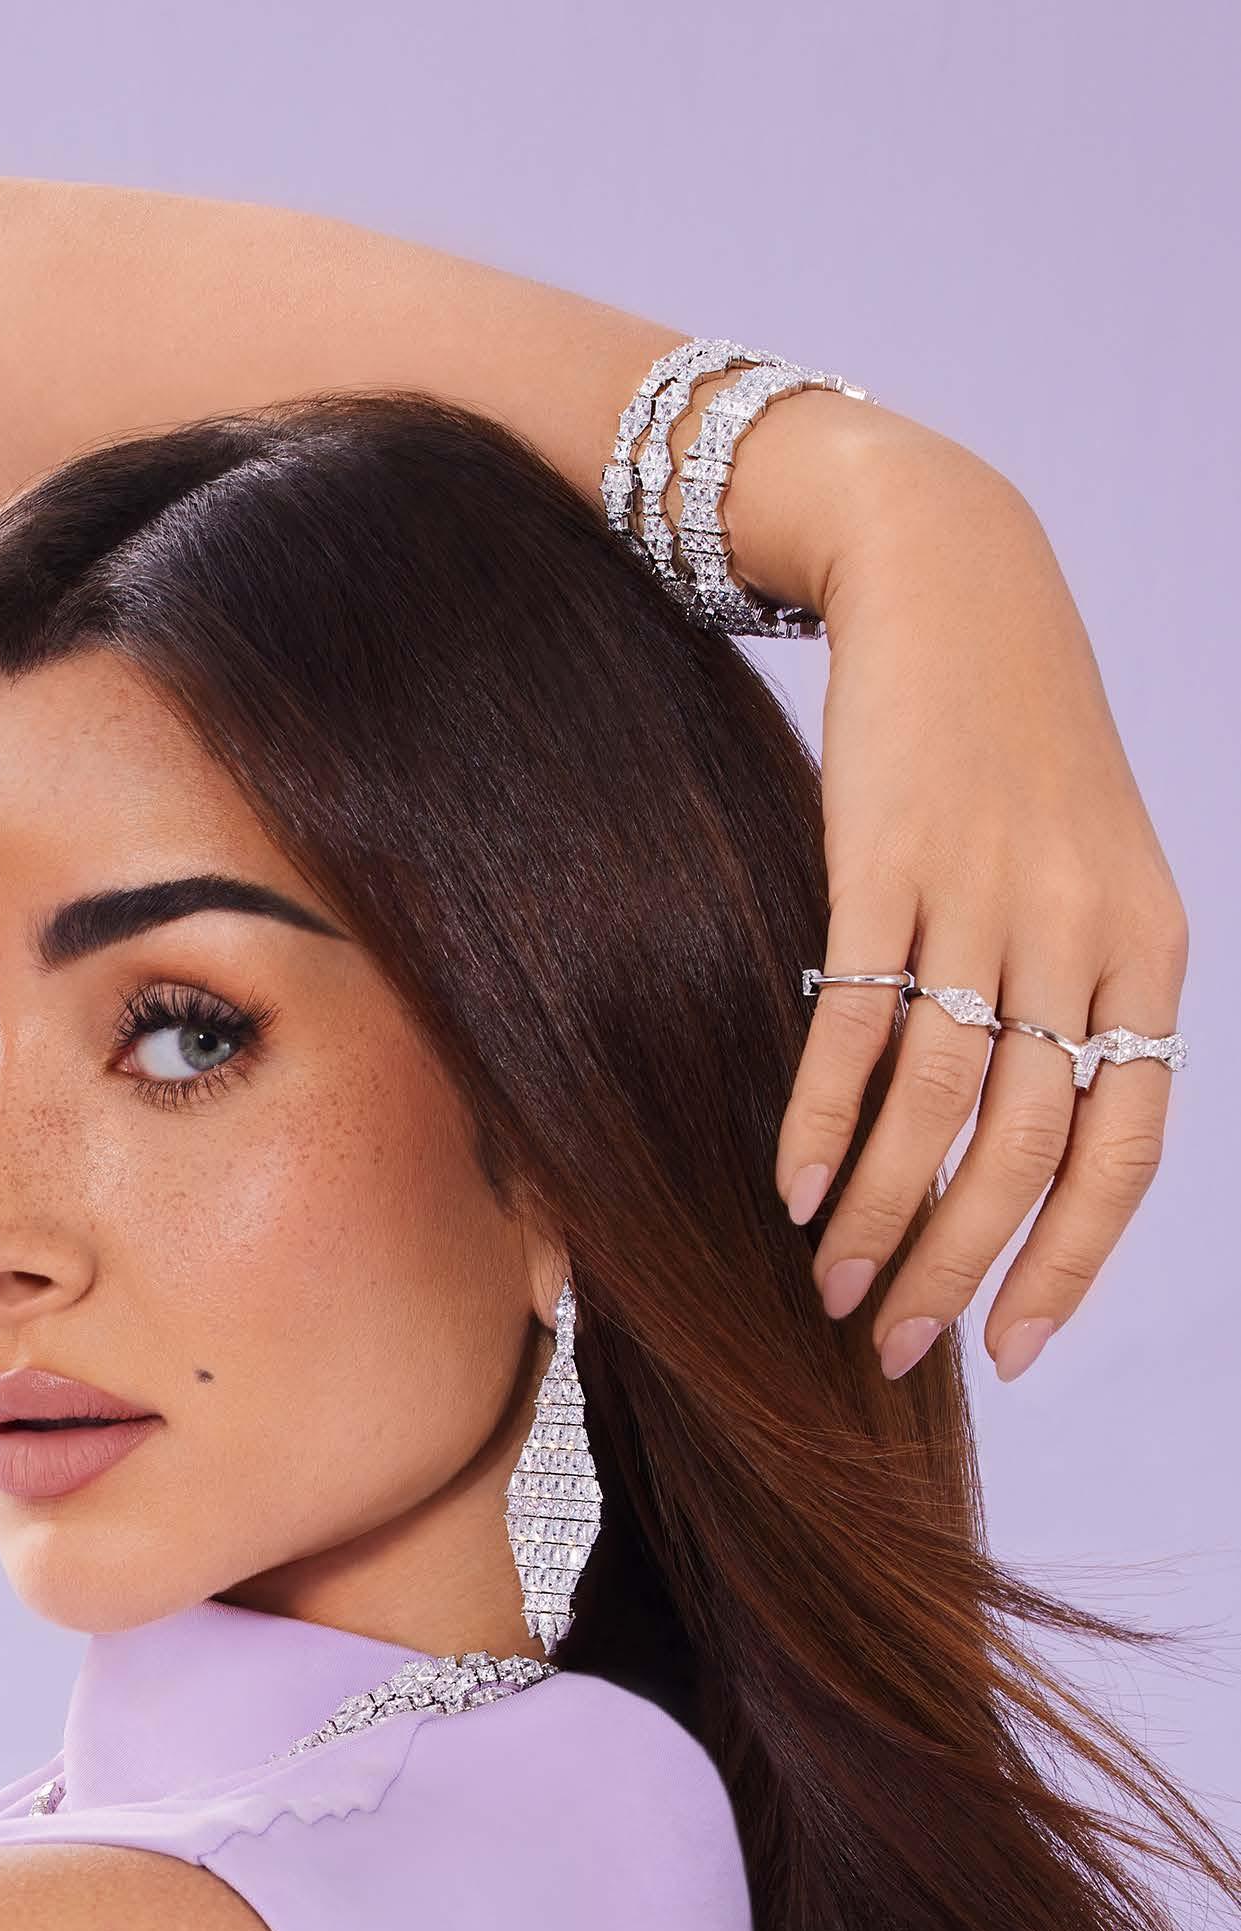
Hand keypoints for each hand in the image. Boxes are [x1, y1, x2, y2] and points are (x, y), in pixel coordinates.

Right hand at [778, 445, 1188, 1383]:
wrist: (956, 577)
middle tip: (891, 1346)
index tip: (1011, 1349)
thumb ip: (1071, 1003)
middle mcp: (1082, 931)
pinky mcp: (887, 863)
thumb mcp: (1085, 872)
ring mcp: (985, 896)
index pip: (1124, 1148)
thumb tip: (1018, 1156)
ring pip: (938, 1107)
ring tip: (826, 1290)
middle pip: (1025, 1150)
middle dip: (954, 1267)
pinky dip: (820, 1123)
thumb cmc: (1012, 746)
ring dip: (875, 1217)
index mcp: (1148, 948)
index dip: (1067, 1260)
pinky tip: (786, 1188)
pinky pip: (856, 1026)